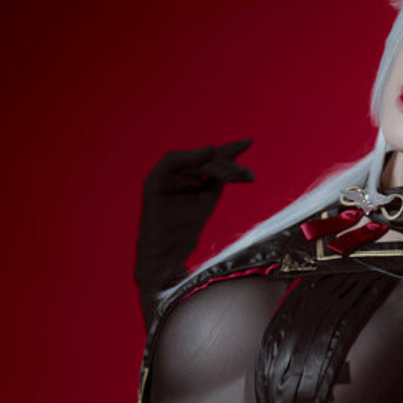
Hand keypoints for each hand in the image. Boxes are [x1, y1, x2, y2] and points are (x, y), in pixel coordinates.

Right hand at [134, 139, 253, 326]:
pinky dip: (190, 158)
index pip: (211, 160)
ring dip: (215, 165)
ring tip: (234, 176)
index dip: (230, 150)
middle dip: (227, 164)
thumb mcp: (206, 204)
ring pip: (193, 161)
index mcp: (188, 179)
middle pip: (204, 160)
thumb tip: (238, 169)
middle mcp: (174, 175)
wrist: (163, 260)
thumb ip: (216, 183)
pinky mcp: (153, 184)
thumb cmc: (182, 236)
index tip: (249, 143)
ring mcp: (163, 178)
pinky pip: (171, 162)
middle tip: (247, 176)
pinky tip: (208, 155)